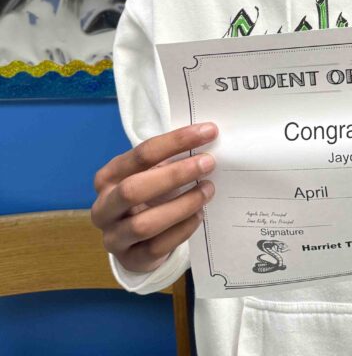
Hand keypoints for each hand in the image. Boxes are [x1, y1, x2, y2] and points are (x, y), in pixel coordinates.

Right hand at [91, 123, 217, 272]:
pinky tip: (199, 215)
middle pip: (134, 189)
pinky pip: (157, 247)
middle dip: (175, 174)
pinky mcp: (130, 260)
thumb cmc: (146, 194)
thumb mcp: (150, 173)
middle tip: (208, 163)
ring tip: (208, 190)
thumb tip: (207, 139)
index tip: (208, 132)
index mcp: (108, 177)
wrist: (133, 239)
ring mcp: (114, 237)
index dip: (176, 141)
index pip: (142, 154)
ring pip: (145, 224)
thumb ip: (169, 159)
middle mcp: (104, 207)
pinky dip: (182, 229)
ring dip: (182, 204)